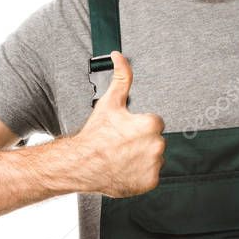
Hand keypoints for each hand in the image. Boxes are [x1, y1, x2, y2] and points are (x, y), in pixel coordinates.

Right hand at [53, 50, 165, 197]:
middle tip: (121, 145)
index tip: (124, 131)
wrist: (81, 164)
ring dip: (142, 158)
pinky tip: (125, 169)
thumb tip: (120, 56)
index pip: (154, 123)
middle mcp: (157, 145)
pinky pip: (151, 175)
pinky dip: (141, 174)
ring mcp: (154, 165)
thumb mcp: (110, 102)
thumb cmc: (95, 135)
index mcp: (152, 124)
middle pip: (155, 141)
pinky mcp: (150, 182)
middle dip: (141, 142)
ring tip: (122, 157)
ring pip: (154, 158)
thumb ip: (121, 76)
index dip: (138, 126)